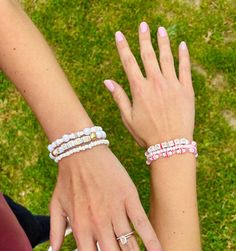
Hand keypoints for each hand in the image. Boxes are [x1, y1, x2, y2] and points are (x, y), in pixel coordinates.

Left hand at [48, 145, 164, 250]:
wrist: (81, 152)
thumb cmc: (67, 180)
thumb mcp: (55, 206)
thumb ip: (55, 233)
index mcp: (81, 228)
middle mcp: (99, 224)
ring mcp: (116, 211)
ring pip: (130, 248)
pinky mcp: (129, 198)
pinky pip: (143, 224)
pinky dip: (152, 242)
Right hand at [104, 22, 194, 146]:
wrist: (171, 145)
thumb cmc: (147, 135)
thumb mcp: (128, 118)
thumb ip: (119, 97)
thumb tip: (107, 81)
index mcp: (139, 89)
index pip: (128, 62)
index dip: (123, 47)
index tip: (119, 35)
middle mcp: (155, 83)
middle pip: (148, 55)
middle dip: (144, 38)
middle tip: (143, 25)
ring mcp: (172, 85)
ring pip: (167, 57)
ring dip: (163, 42)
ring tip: (160, 29)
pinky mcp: (186, 90)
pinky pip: (185, 68)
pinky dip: (183, 55)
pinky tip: (181, 45)